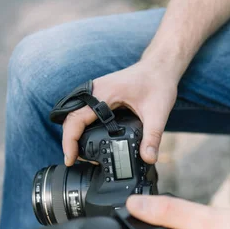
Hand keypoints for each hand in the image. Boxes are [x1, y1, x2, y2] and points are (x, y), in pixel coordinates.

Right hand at [62, 60, 178, 165]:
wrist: (160, 67)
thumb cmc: (158, 83)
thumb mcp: (157, 112)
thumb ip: (152, 137)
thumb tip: (148, 158)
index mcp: (103, 94)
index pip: (75, 119)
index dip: (69, 141)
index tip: (70, 159)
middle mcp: (95, 92)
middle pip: (70, 119)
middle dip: (70, 141)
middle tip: (76, 161)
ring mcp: (96, 93)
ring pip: (75, 116)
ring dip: (74, 134)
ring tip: (81, 154)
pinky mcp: (100, 96)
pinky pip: (84, 112)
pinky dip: (82, 127)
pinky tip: (90, 141)